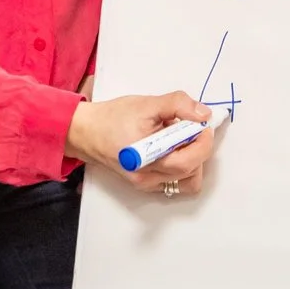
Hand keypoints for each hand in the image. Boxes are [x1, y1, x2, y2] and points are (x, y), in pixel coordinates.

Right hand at [66, 91, 220, 195]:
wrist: (86, 132)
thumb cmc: (112, 118)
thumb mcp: (146, 104)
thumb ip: (177, 104)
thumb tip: (203, 114)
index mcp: (147, 159)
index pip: (189, 160)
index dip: (203, 142)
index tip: (203, 124)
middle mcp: (148, 178)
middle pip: (192, 171)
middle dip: (200, 147)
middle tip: (193, 127)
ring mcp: (147, 185)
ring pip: (187, 180)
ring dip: (193, 159)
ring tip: (180, 139)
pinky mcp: (146, 185)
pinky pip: (176, 182)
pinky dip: (183, 166)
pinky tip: (172, 149)